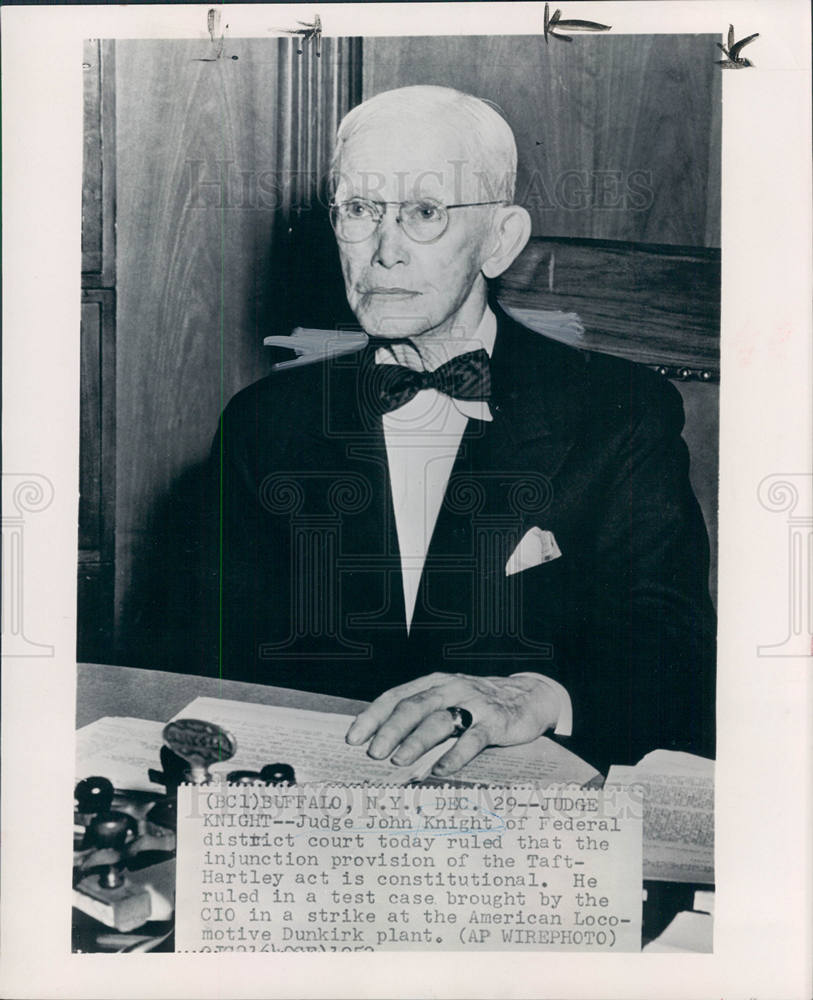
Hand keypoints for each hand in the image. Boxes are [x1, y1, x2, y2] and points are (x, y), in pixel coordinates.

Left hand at [345, 672, 559, 775]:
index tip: (352, 738)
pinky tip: (440, 770)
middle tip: (373, 753)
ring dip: (417, 742)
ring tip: (399, 761)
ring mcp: (473, 704)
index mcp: (433, 684)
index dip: (372, 716)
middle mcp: (450, 689)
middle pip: (414, 707)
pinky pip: (472, 738)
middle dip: (390, 730)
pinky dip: (455, 755)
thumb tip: (384, 746)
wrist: (529, 697)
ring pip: (439, 720)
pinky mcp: (495, 721)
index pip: (396, 696)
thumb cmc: (479, 705)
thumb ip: (423, 717)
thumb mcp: (449, 701)